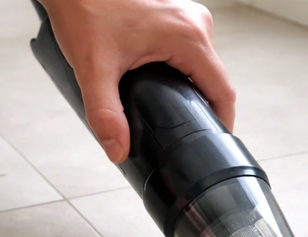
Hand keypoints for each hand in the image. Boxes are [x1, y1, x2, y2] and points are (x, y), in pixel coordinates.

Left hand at [41, 0, 234, 161]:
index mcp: (188, 36)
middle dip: (201, 111)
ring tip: (172, 119)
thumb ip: (105, 114)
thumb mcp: (93, 71)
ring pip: (202, 68)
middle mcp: (195, 24)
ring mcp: (188, 19)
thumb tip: (118, 150)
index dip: (221, 122)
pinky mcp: (177, 19)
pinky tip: (164, 92)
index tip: (212, 145)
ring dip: (191, 93)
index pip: (222, 90)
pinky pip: (190, 55)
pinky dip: (182, 76)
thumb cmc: (85, 14)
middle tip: (182, 139)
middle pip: (213, 81)